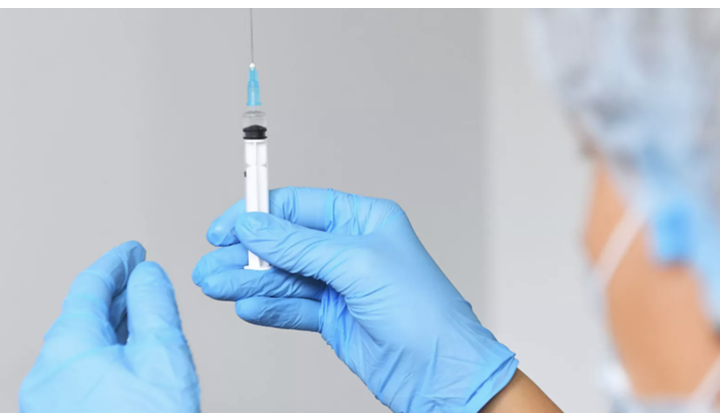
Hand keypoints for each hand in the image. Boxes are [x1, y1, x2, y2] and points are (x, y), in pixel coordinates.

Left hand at [20, 241, 199, 412]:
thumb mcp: (164, 353)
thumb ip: (155, 304)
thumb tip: (147, 274)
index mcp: (68, 346)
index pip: (90, 286)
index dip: (117, 263)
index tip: (134, 251)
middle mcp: (46, 371)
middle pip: (84, 315)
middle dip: (118, 292)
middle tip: (141, 273)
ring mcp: (48, 397)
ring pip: (82, 344)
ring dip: (113, 322)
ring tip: (140, 308)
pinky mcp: (58, 414)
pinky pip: (79, 369)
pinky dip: (105, 350)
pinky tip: (128, 349)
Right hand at [193, 187, 516, 412]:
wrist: (439, 370)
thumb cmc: (421, 310)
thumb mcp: (356, 264)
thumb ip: (299, 246)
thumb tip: (255, 226)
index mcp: (364, 221)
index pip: (300, 207)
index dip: (260, 214)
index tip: (227, 227)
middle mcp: (351, 249)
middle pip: (285, 244)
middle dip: (247, 254)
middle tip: (212, 265)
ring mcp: (341, 285)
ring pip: (284, 278)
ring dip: (249, 282)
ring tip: (215, 286)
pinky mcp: (335, 318)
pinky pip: (293, 308)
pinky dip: (269, 308)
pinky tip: (247, 306)